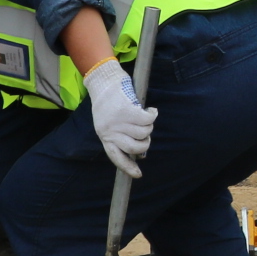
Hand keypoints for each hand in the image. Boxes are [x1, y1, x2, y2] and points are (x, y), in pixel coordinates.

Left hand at [83, 59, 156, 174]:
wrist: (104, 80)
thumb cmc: (108, 101)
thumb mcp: (108, 122)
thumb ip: (120, 135)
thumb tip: (140, 153)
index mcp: (104, 136)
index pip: (116, 157)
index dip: (128, 168)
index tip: (137, 175)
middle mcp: (110, 131)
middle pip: (135, 148)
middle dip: (145, 143)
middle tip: (146, 135)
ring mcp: (119, 122)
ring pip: (144, 133)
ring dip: (149, 125)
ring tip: (146, 116)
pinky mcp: (127, 110)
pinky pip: (147, 119)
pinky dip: (152, 114)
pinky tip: (151, 110)